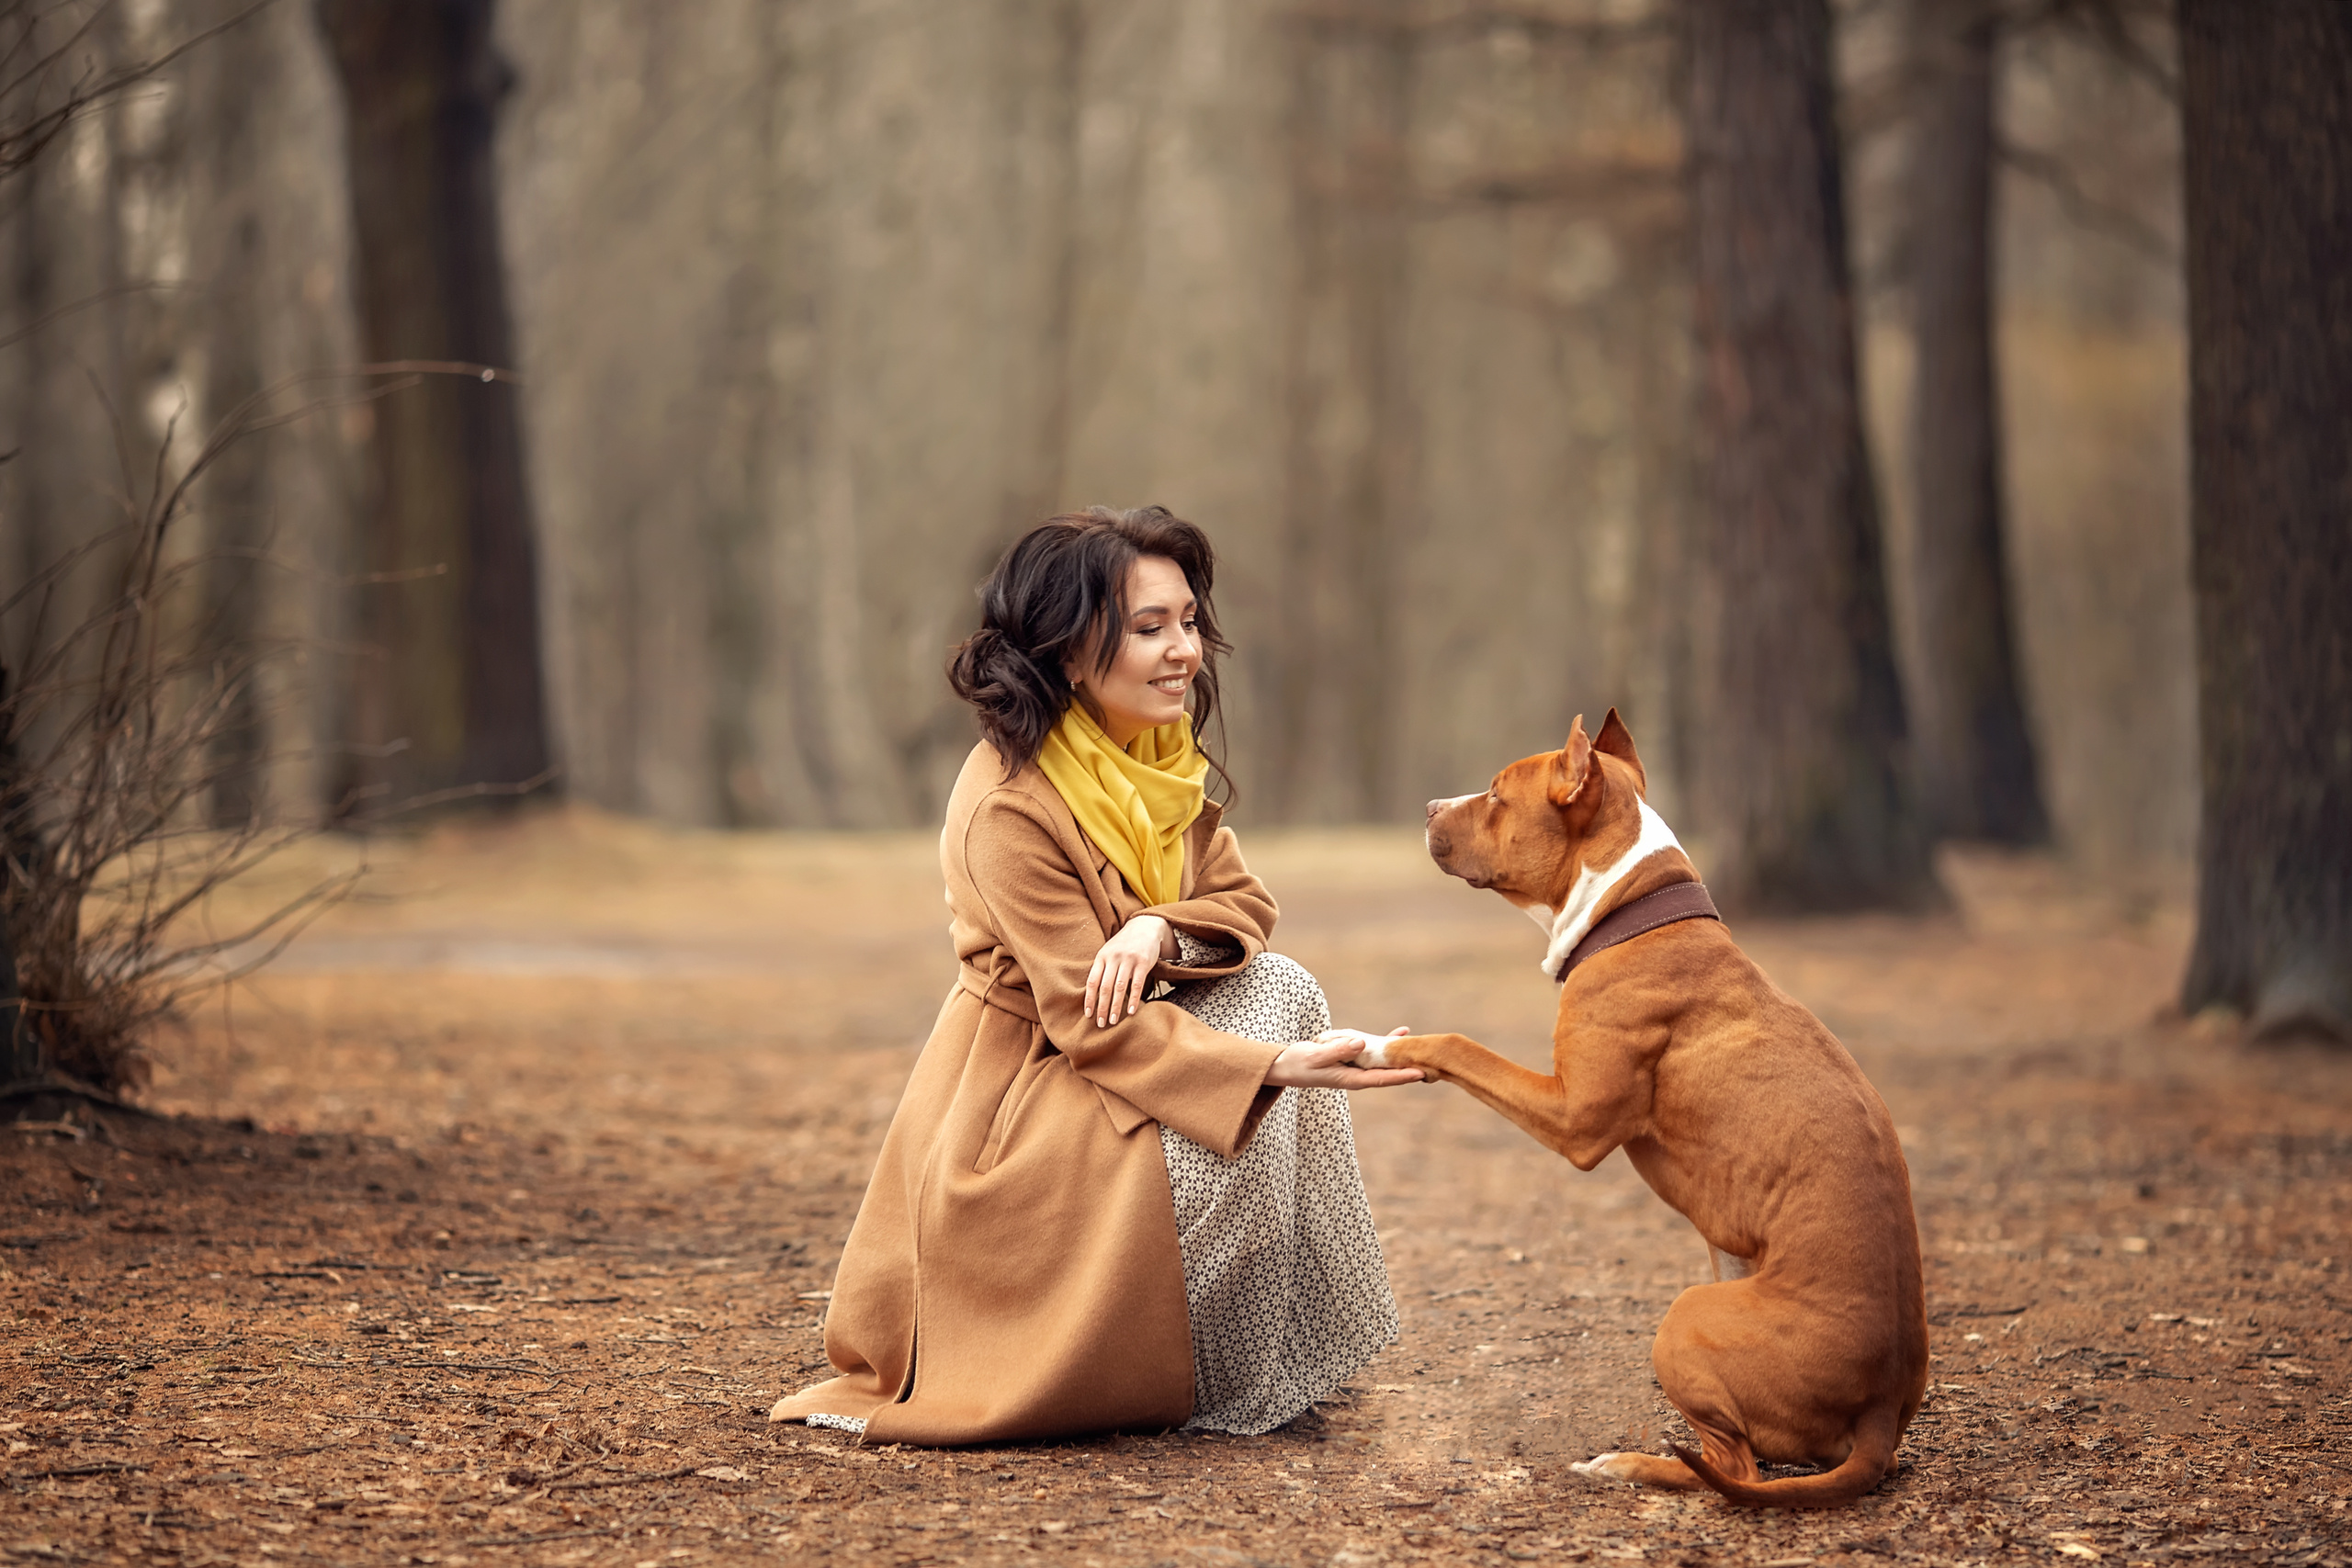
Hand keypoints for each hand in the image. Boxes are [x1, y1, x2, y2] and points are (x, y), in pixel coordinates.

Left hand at [1086, 914, 1174, 1026]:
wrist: (1145, 927)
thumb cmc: (1124, 944)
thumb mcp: (1108, 952)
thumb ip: (1101, 969)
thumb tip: (1091, 994)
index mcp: (1101, 956)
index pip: (1092, 981)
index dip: (1089, 999)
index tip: (1088, 1014)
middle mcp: (1113, 958)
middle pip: (1104, 987)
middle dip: (1101, 1007)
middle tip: (1100, 1024)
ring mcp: (1128, 960)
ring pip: (1119, 987)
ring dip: (1115, 1006)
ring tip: (1113, 1021)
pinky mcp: (1143, 962)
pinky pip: (1137, 984)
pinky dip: (1133, 999)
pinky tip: (1131, 1011)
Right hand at [1265, 1028, 1424, 1089]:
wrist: (1287, 1065)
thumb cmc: (1299, 1063)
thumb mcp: (1316, 1056)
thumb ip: (1338, 1050)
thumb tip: (1362, 1044)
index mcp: (1351, 1079)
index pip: (1381, 1079)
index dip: (1401, 1076)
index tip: (1420, 1073)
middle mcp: (1358, 1075)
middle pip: (1389, 1073)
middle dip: (1409, 1068)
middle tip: (1433, 1062)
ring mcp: (1357, 1066)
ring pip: (1385, 1061)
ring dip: (1403, 1055)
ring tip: (1424, 1046)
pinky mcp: (1353, 1056)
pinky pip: (1375, 1049)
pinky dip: (1388, 1042)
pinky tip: (1402, 1033)